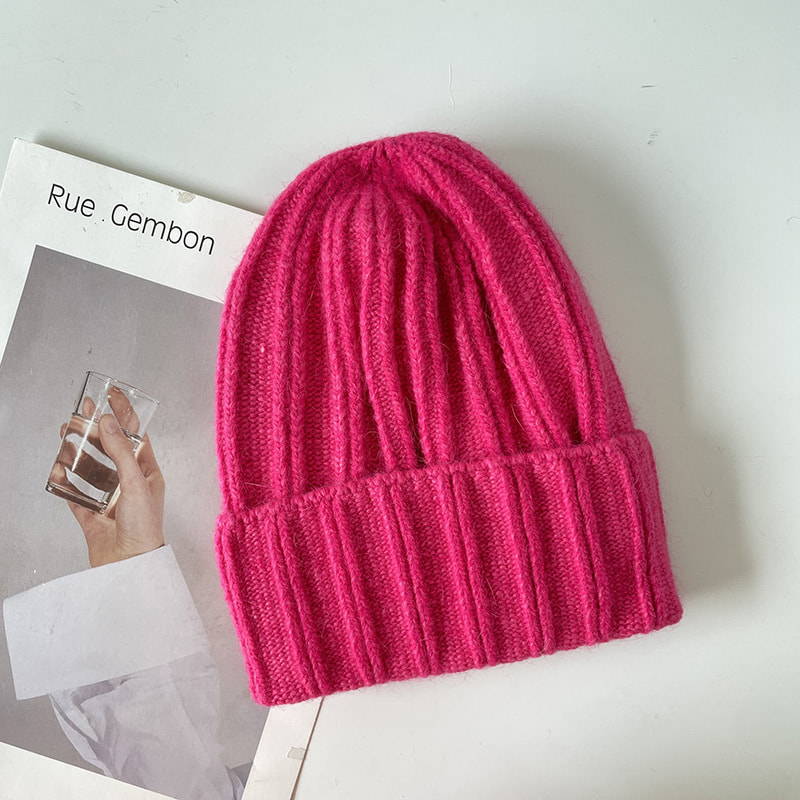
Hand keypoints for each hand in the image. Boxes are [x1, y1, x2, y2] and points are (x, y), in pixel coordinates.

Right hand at [56, 387, 165, 567]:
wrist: (129, 566)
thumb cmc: (144, 526)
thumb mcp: (136, 482)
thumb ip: (120, 451)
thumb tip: (108, 421)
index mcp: (147, 473)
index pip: (135, 436)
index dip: (124, 415)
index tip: (112, 394)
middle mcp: (129, 483)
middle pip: (109, 449)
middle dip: (95, 430)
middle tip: (80, 411)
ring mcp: (109, 499)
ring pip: (89, 469)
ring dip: (77, 452)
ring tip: (65, 435)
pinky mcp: (91, 515)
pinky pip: (74, 495)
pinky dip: (65, 483)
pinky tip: (57, 471)